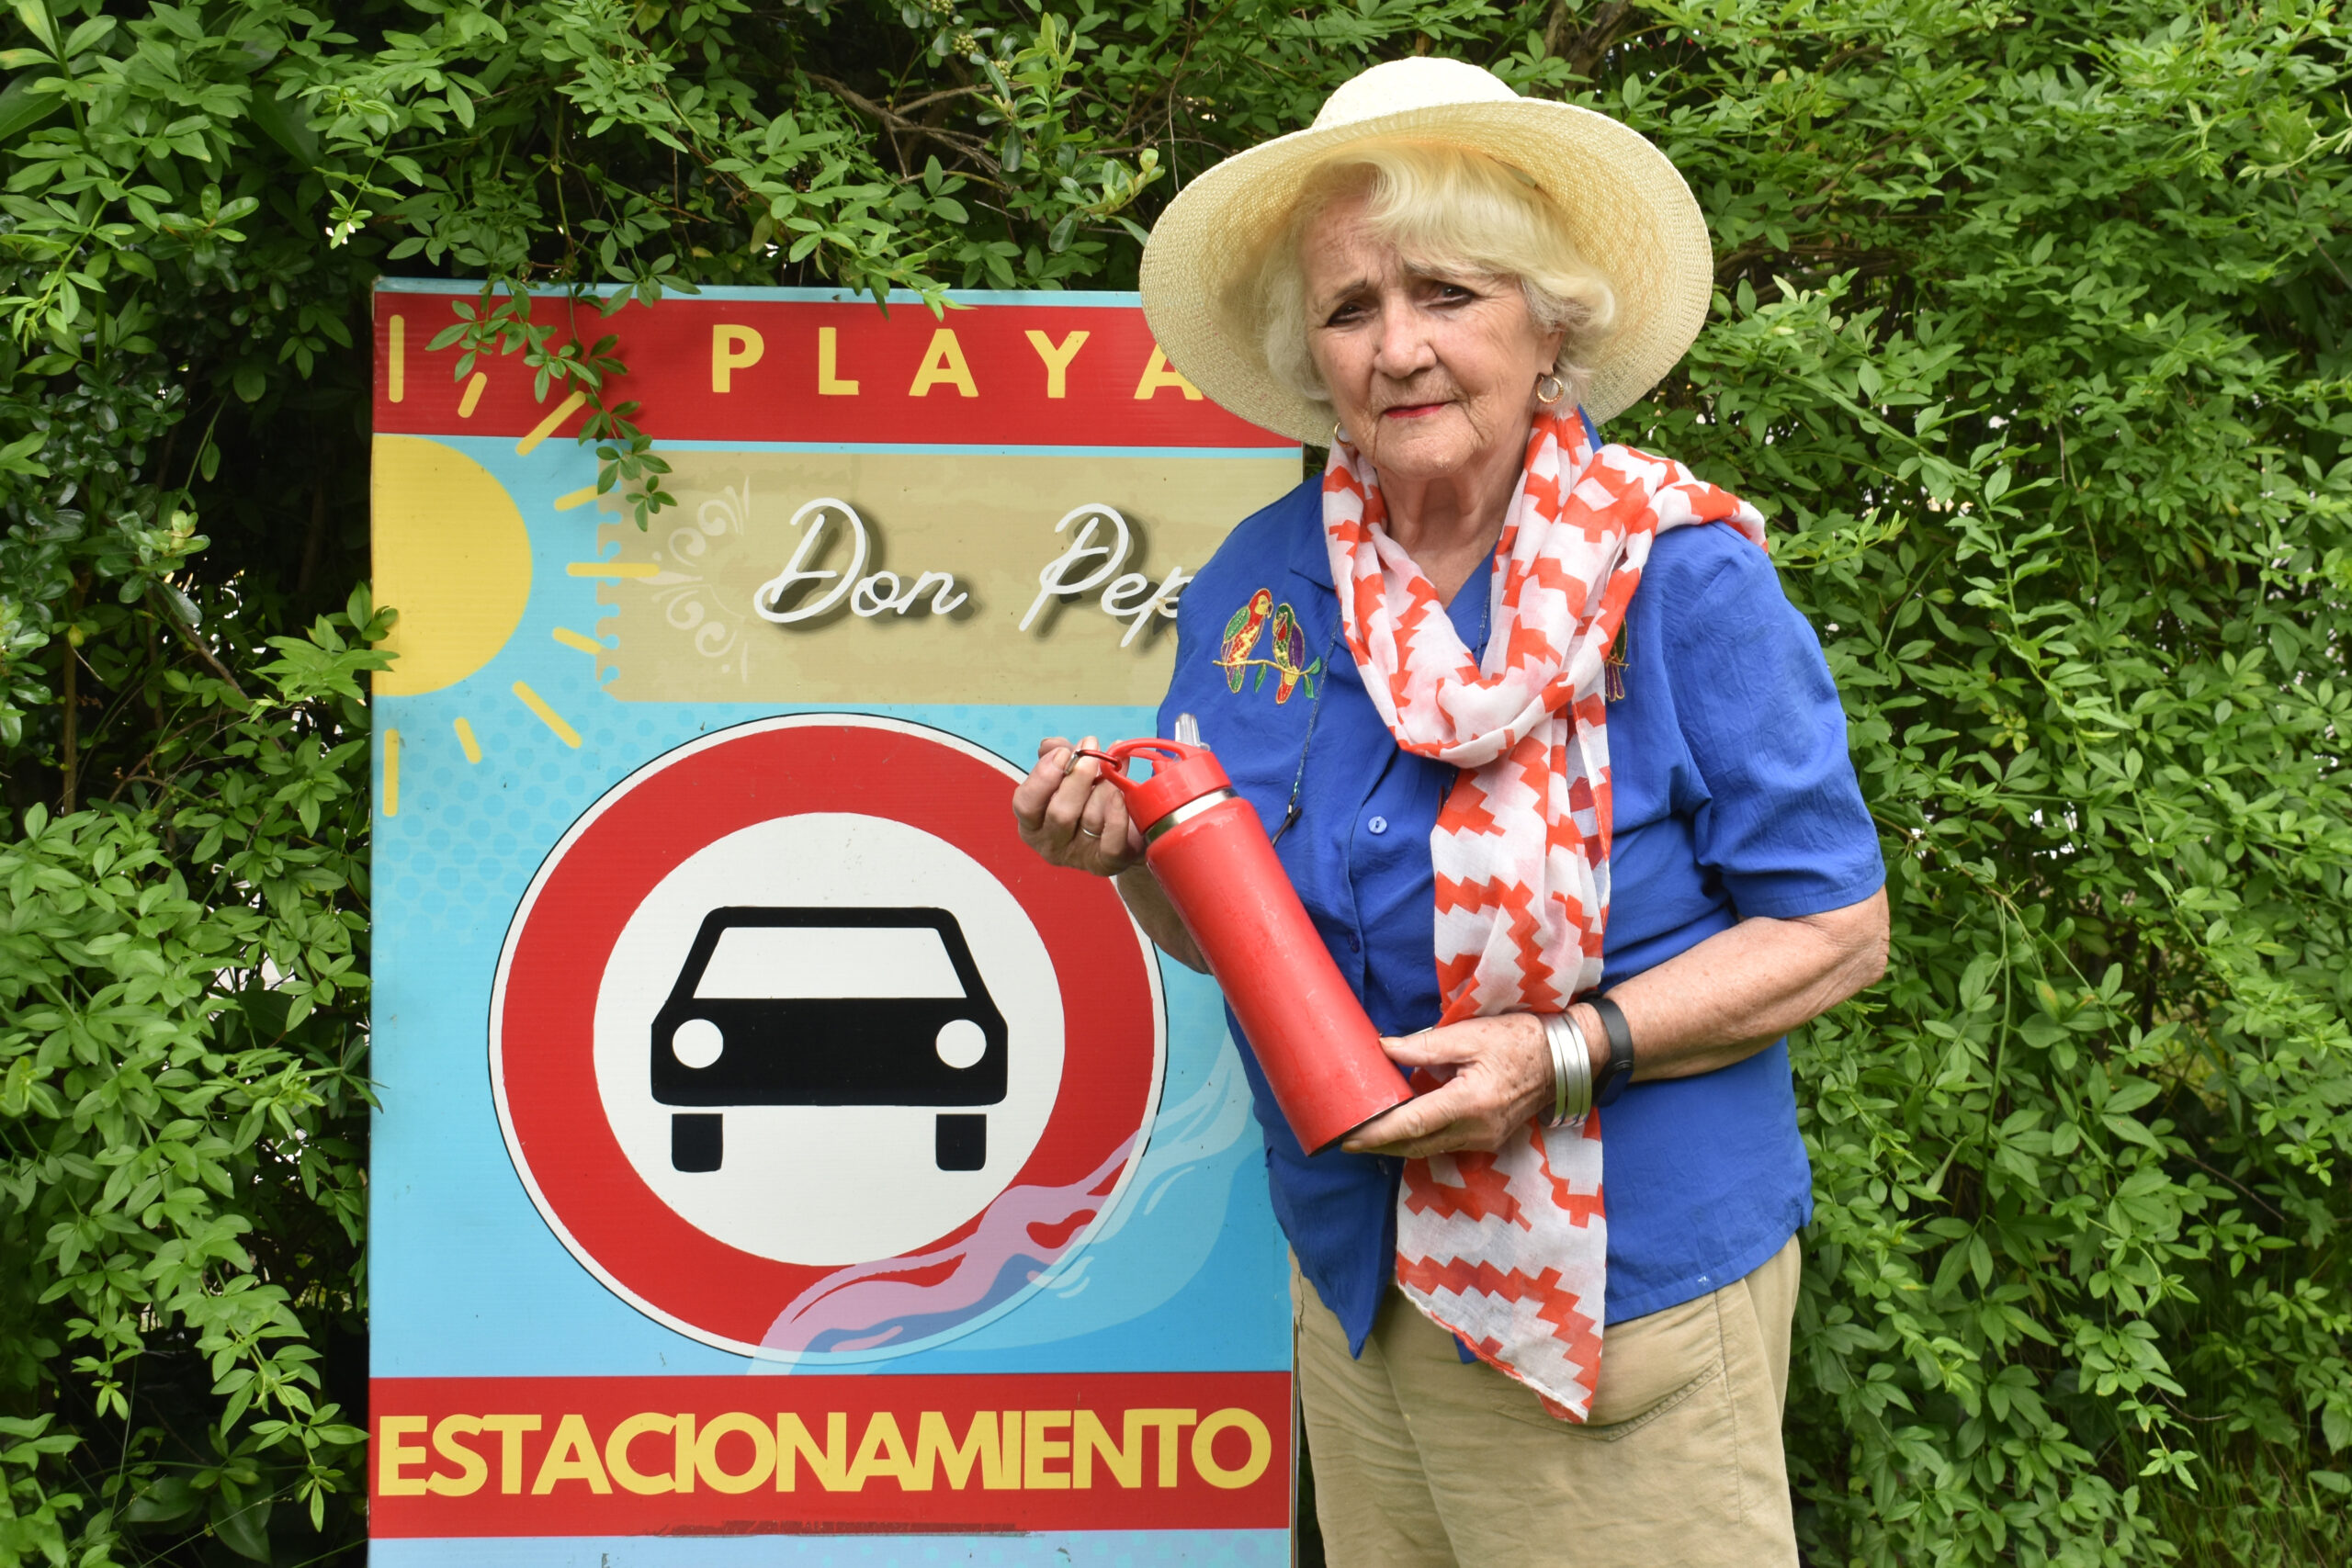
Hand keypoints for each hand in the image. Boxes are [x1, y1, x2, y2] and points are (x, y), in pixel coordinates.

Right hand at [1012, 735, 1145, 878]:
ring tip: (1112, 769)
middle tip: (1092, 750)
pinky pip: (1111, 843)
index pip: (1025, 804)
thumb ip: (1057, 755)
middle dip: (1078, 777)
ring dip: (1104, 788)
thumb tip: (1051, 745)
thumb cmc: (1090, 796)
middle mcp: (1050, 845)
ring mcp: (1078, 857)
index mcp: (1032, 823)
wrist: (1127, 827)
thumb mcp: (1070, 772)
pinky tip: (1121, 795)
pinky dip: (1118, 816)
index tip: (1064, 753)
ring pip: (1090, 820)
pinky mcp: (1106, 864)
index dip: (1043, 776)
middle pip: (1059, 814)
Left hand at [1340, 1013, 1554, 1157]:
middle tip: (1346, 1137)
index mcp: (1471, 1101)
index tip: (1350, 1135)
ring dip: (1398, 1144)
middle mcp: (1477, 1129)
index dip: (1379, 1132)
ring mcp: (1484, 1139)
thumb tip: (1384, 1048)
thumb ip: (1424, 1046)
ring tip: (1367, 1133)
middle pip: (1416, 1145)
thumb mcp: (1470, 1035)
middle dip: (1380, 1144)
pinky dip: (1420, 1138)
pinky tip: (1403, 1127)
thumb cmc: (1519, 1040)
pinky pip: (1445, 1144)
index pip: (1414, 1123)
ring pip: (1430, 1148)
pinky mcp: (1488, 1139)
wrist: (1563, 1060)